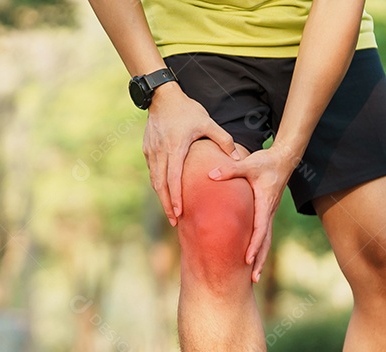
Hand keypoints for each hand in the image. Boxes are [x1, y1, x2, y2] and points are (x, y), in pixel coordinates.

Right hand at [144, 83, 240, 226]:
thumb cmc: (187, 109)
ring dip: (161, 196)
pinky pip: (152, 170)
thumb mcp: (207, 122)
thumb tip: (239, 156)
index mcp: (175, 148)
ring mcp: (151, 152)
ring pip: (154, 180)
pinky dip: (158, 183)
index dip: (176, 198)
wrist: (162, 96)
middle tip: (174, 221)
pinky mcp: (147, 149)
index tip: (178, 213)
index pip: (174, 179)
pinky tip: (164, 191)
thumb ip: (223, 140)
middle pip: (160, 185)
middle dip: (166, 205)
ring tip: (169, 211)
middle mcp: (160, 153)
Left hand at [207, 145, 300, 281]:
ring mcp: (270, 213)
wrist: (284, 158)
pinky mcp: (267, 212)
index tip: (248, 260)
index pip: (261, 229)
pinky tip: (252, 259)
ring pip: (266, 240)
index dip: (254, 245)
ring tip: (255, 278)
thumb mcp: (249, 163)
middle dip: (260, 261)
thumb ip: (230, 169)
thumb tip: (211, 175)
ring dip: (261, 258)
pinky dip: (259, 247)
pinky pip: (264, 234)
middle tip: (254, 280)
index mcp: (265, 204)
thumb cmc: (266, 161)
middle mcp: (270, 212)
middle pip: (266, 241)